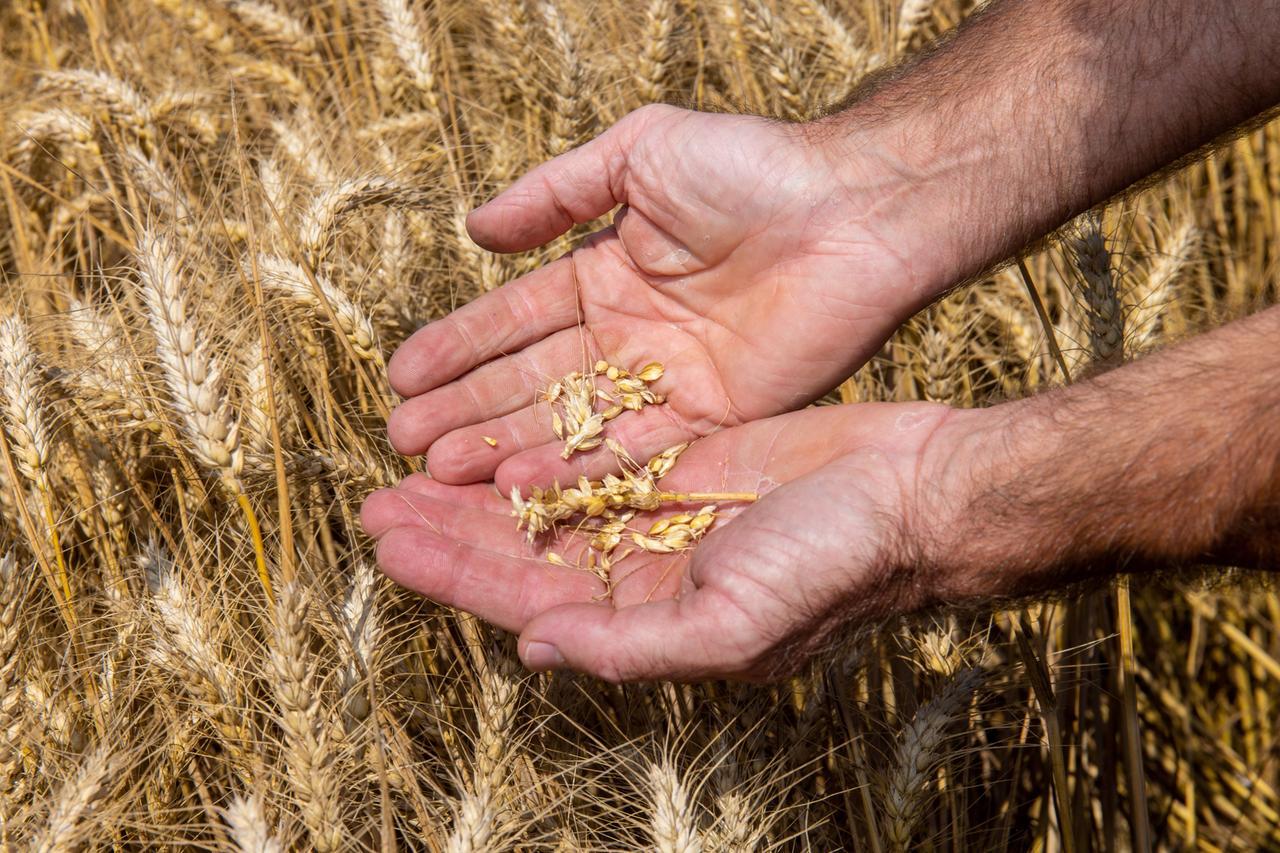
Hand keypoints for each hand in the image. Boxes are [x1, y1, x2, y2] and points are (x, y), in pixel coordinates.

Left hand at [363, 401, 966, 681]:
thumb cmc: (833, 569)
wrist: (912, 494)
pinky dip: (547, 451)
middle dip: (449, 528)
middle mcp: (645, 575)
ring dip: (484, 487)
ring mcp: (663, 517)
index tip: (387, 540)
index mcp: (649, 622)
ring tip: (415, 462)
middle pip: (524, 552)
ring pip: (550, 505)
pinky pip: (597, 461)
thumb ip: (631, 646)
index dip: (454, 572)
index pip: (527, 599)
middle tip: (376, 496)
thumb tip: (536, 652)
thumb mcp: (731, 627)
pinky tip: (503, 436)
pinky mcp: (685, 463)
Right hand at [386, 105, 938, 491]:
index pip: (515, 320)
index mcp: (605, 275)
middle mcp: (626, 337)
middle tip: (404, 444)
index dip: (459, 347)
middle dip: (467, 410)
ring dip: (505, 448)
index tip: (402, 376)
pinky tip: (521, 483)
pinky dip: (578, 469)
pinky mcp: (711, 418)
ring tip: (440, 472)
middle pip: (531, 382)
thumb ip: (556, 192)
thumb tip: (474, 227)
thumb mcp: (639, 154)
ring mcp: (665, 382)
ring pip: (570, 424)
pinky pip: (633, 450)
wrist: (853, 209)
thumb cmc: (752, 167)